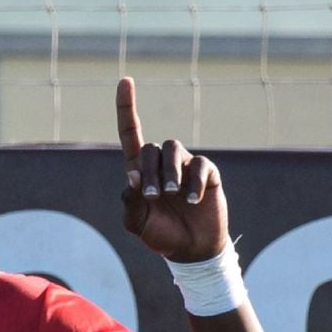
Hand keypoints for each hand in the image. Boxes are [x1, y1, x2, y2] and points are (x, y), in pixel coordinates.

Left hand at [115, 77, 226, 263]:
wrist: (192, 251)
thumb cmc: (161, 236)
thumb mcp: (137, 224)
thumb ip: (130, 202)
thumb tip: (131, 172)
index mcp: (140, 172)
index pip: (131, 133)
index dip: (127, 107)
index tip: (125, 80)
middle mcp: (162, 164)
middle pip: (151, 147)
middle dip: (150, 171)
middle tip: (154, 196)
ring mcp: (185, 166)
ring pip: (173, 148)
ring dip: (170, 171)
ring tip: (172, 194)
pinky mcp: (207, 173)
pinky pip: (200, 165)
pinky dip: (194, 183)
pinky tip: (193, 201)